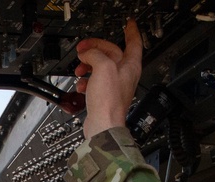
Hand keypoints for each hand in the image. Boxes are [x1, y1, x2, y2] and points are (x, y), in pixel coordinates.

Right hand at [74, 19, 143, 138]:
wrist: (102, 124)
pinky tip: (81, 85)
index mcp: (130, 66)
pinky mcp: (103, 95)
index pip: (134, 43)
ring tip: (79, 68)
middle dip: (95, 49)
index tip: (129, 24)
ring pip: (100, 67)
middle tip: (83, 48)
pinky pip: (94, 82)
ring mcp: (114, 86)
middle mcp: (124, 75)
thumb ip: (95, 54)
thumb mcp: (103, 68)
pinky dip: (86, 81)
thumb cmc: (109, 101)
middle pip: (110, 54)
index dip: (131, 31)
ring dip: (87, 66)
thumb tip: (87, 53)